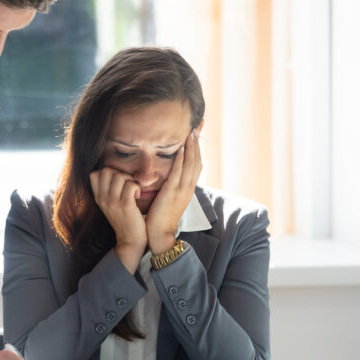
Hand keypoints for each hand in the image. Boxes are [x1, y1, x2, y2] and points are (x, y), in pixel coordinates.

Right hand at [89, 166, 146, 271]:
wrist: (130, 241)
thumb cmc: (124, 221)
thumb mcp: (109, 206)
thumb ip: (108, 191)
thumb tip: (115, 174)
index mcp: (98, 198)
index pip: (94, 174)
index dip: (107, 172)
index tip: (117, 182)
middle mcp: (103, 199)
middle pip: (106, 171)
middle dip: (119, 173)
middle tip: (126, 185)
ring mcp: (113, 202)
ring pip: (119, 176)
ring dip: (130, 180)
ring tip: (133, 191)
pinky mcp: (126, 206)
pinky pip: (131, 185)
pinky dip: (137, 187)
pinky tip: (138, 196)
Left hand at [145, 129, 201, 253]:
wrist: (160, 234)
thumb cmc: (162, 217)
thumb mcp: (170, 198)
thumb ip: (172, 186)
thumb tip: (170, 176)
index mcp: (188, 188)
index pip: (197, 163)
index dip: (198, 148)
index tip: (198, 133)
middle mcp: (189, 187)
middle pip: (197, 160)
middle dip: (198, 142)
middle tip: (199, 125)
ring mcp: (182, 190)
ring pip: (191, 164)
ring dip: (192, 147)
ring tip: (191, 131)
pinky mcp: (172, 193)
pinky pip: (179, 173)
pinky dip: (181, 160)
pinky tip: (181, 149)